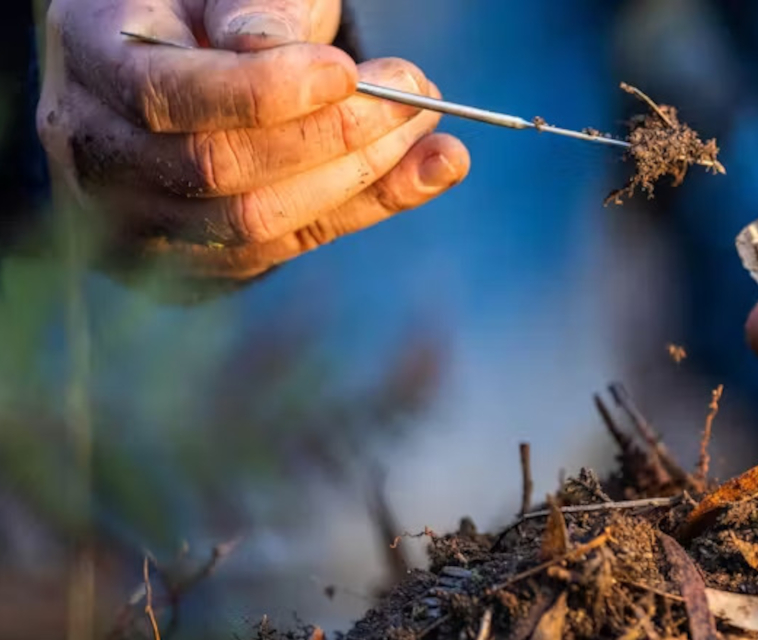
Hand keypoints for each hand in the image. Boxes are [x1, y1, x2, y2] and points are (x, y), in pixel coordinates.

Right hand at [36, 0, 469, 283]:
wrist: (186, 66)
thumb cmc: (206, 12)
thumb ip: (249, 9)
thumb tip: (275, 49)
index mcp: (91, 56)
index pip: (163, 95)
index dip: (259, 93)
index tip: (344, 72)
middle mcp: (98, 148)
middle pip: (215, 167)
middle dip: (330, 134)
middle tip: (414, 93)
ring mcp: (142, 218)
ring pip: (256, 223)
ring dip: (362, 178)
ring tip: (428, 127)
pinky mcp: (201, 262)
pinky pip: (292, 246)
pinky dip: (371, 207)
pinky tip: (432, 167)